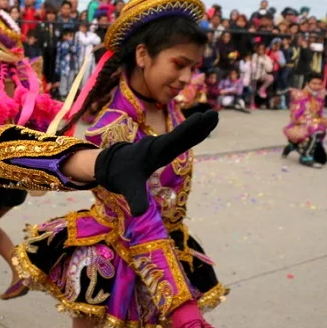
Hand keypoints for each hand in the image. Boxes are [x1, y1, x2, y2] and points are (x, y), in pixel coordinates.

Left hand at [94, 110, 218, 214]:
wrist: (112, 164)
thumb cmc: (121, 175)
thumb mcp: (128, 189)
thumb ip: (136, 199)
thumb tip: (139, 213)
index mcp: (154, 152)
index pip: (174, 140)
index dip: (188, 129)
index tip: (201, 118)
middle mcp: (160, 145)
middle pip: (181, 135)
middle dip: (197, 125)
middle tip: (214, 114)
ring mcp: (162, 145)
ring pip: (183, 135)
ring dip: (198, 127)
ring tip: (213, 117)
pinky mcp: (164, 148)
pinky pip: (181, 139)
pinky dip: (193, 133)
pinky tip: (204, 129)